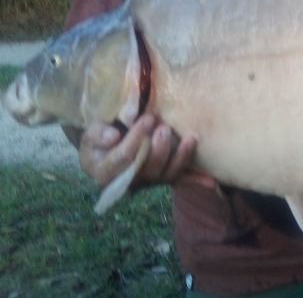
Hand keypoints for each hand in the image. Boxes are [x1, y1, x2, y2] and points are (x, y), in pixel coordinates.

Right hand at [76, 114, 215, 191]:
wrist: (106, 151)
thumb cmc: (99, 139)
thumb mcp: (90, 133)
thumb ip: (98, 133)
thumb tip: (113, 136)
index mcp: (105, 172)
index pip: (123, 158)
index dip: (136, 139)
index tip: (148, 119)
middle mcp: (129, 182)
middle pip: (147, 171)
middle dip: (158, 150)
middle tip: (165, 128)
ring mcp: (148, 181)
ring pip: (166, 176)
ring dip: (180, 159)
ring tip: (190, 139)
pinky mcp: (163, 177)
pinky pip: (180, 180)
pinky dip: (196, 181)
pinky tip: (212, 183)